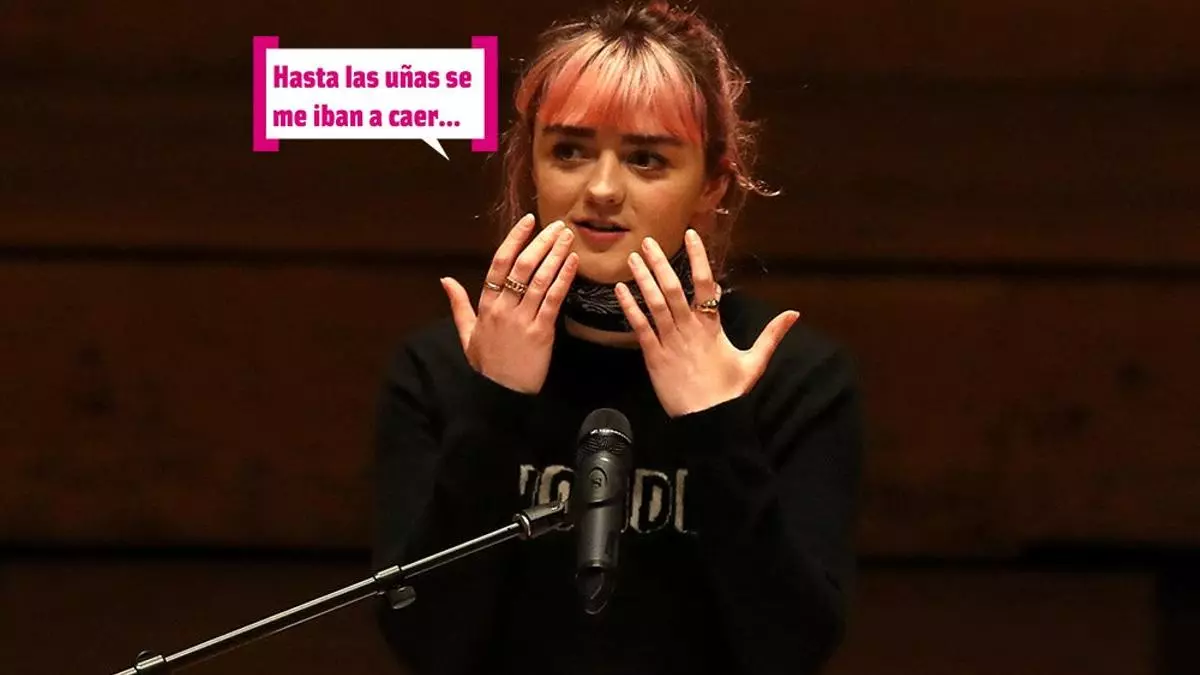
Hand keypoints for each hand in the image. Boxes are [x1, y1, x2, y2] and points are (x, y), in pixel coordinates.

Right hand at [441, 214, 577, 393]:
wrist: (500, 395)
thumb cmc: (486, 365)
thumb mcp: (466, 334)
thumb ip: (458, 305)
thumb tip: (445, 280)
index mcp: (485, 305)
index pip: (499, 264)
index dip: (514, 239)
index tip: (529, 222)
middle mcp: (502, 309)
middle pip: (522, 266)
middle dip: (541, 243)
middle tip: (557, 226)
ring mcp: (521, 320)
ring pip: (539, 279)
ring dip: (555, 255)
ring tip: (567, 238)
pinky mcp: (540, 333)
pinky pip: (552, 300)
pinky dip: (563, 279)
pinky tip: (573, 263)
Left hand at [615, 230, 799, 416]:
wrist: (708, 420)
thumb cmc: (730, 392)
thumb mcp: (755, 362)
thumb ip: (771, 335)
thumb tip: (794, 314)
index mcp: (713, 326)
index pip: (704, 284)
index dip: (697, 258)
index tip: (690, 235)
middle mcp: (689, 328)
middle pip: (673, 288)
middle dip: (660, 263)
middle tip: (648, 241)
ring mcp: (670, 341)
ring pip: (654, 303)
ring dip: (643, 279)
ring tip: (632, 258)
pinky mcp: (654, 356)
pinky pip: (640, 327)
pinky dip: (630, 308)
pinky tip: (619, 290)